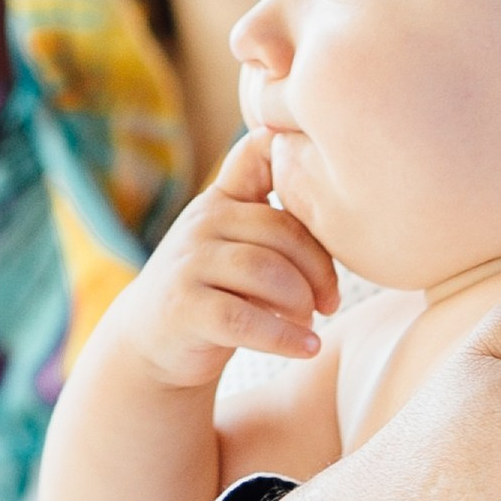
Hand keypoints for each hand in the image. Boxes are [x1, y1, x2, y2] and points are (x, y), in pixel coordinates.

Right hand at [113, 131, 339, 389]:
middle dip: (318, 269)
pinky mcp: (183, 307)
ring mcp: (189, 262)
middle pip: (282, 230)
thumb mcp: (240, 248)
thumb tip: (345, 211)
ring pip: (267, 272)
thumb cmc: (218, 293)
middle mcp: (202, 221)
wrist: (154, 343)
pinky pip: (245, 318)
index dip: (292, 153)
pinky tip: (309, 347)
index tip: (330, 183)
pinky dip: (285, 336)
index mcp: (223, 200)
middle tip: (330, 302)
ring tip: (310, 323)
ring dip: (301, 303)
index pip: (258, 155)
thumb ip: (275, 223)